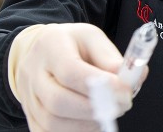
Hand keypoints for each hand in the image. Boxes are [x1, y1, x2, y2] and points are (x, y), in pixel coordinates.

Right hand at [8, 23, 142, 130]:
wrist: (40, 52)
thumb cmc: (71, 45)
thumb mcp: (92, 38)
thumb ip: (111, 58)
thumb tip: (134, 79)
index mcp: (50, 46)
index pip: (71, 72)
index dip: (101, 86)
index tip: (126, 91)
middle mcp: (33, 72)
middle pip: (58, 101)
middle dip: (95, 109)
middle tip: (121, 106)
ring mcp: (28, 97)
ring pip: (53, 123)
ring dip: (87, 124)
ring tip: (107, 114)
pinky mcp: (31, 116)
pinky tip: (92, 123)